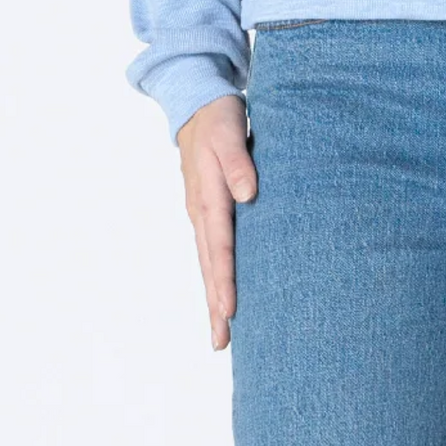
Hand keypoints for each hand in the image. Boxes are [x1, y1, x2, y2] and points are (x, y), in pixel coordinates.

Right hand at [176, 93, 257, 350]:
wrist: (197, 103)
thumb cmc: (218, 118)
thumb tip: (247, 193)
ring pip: (208, 262)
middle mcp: (201, 211)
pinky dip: (215, 276)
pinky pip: (211, 250)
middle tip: (221, 342)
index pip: (220, 244)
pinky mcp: (206, 211)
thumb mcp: (230, 131)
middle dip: (216, 303)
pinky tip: (222, 295)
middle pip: (209, 264)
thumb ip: (239, 162)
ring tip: (220, 333)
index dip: (225, 278)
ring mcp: (201, 213)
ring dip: (214, 297)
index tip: (230, 309)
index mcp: (208, 195)